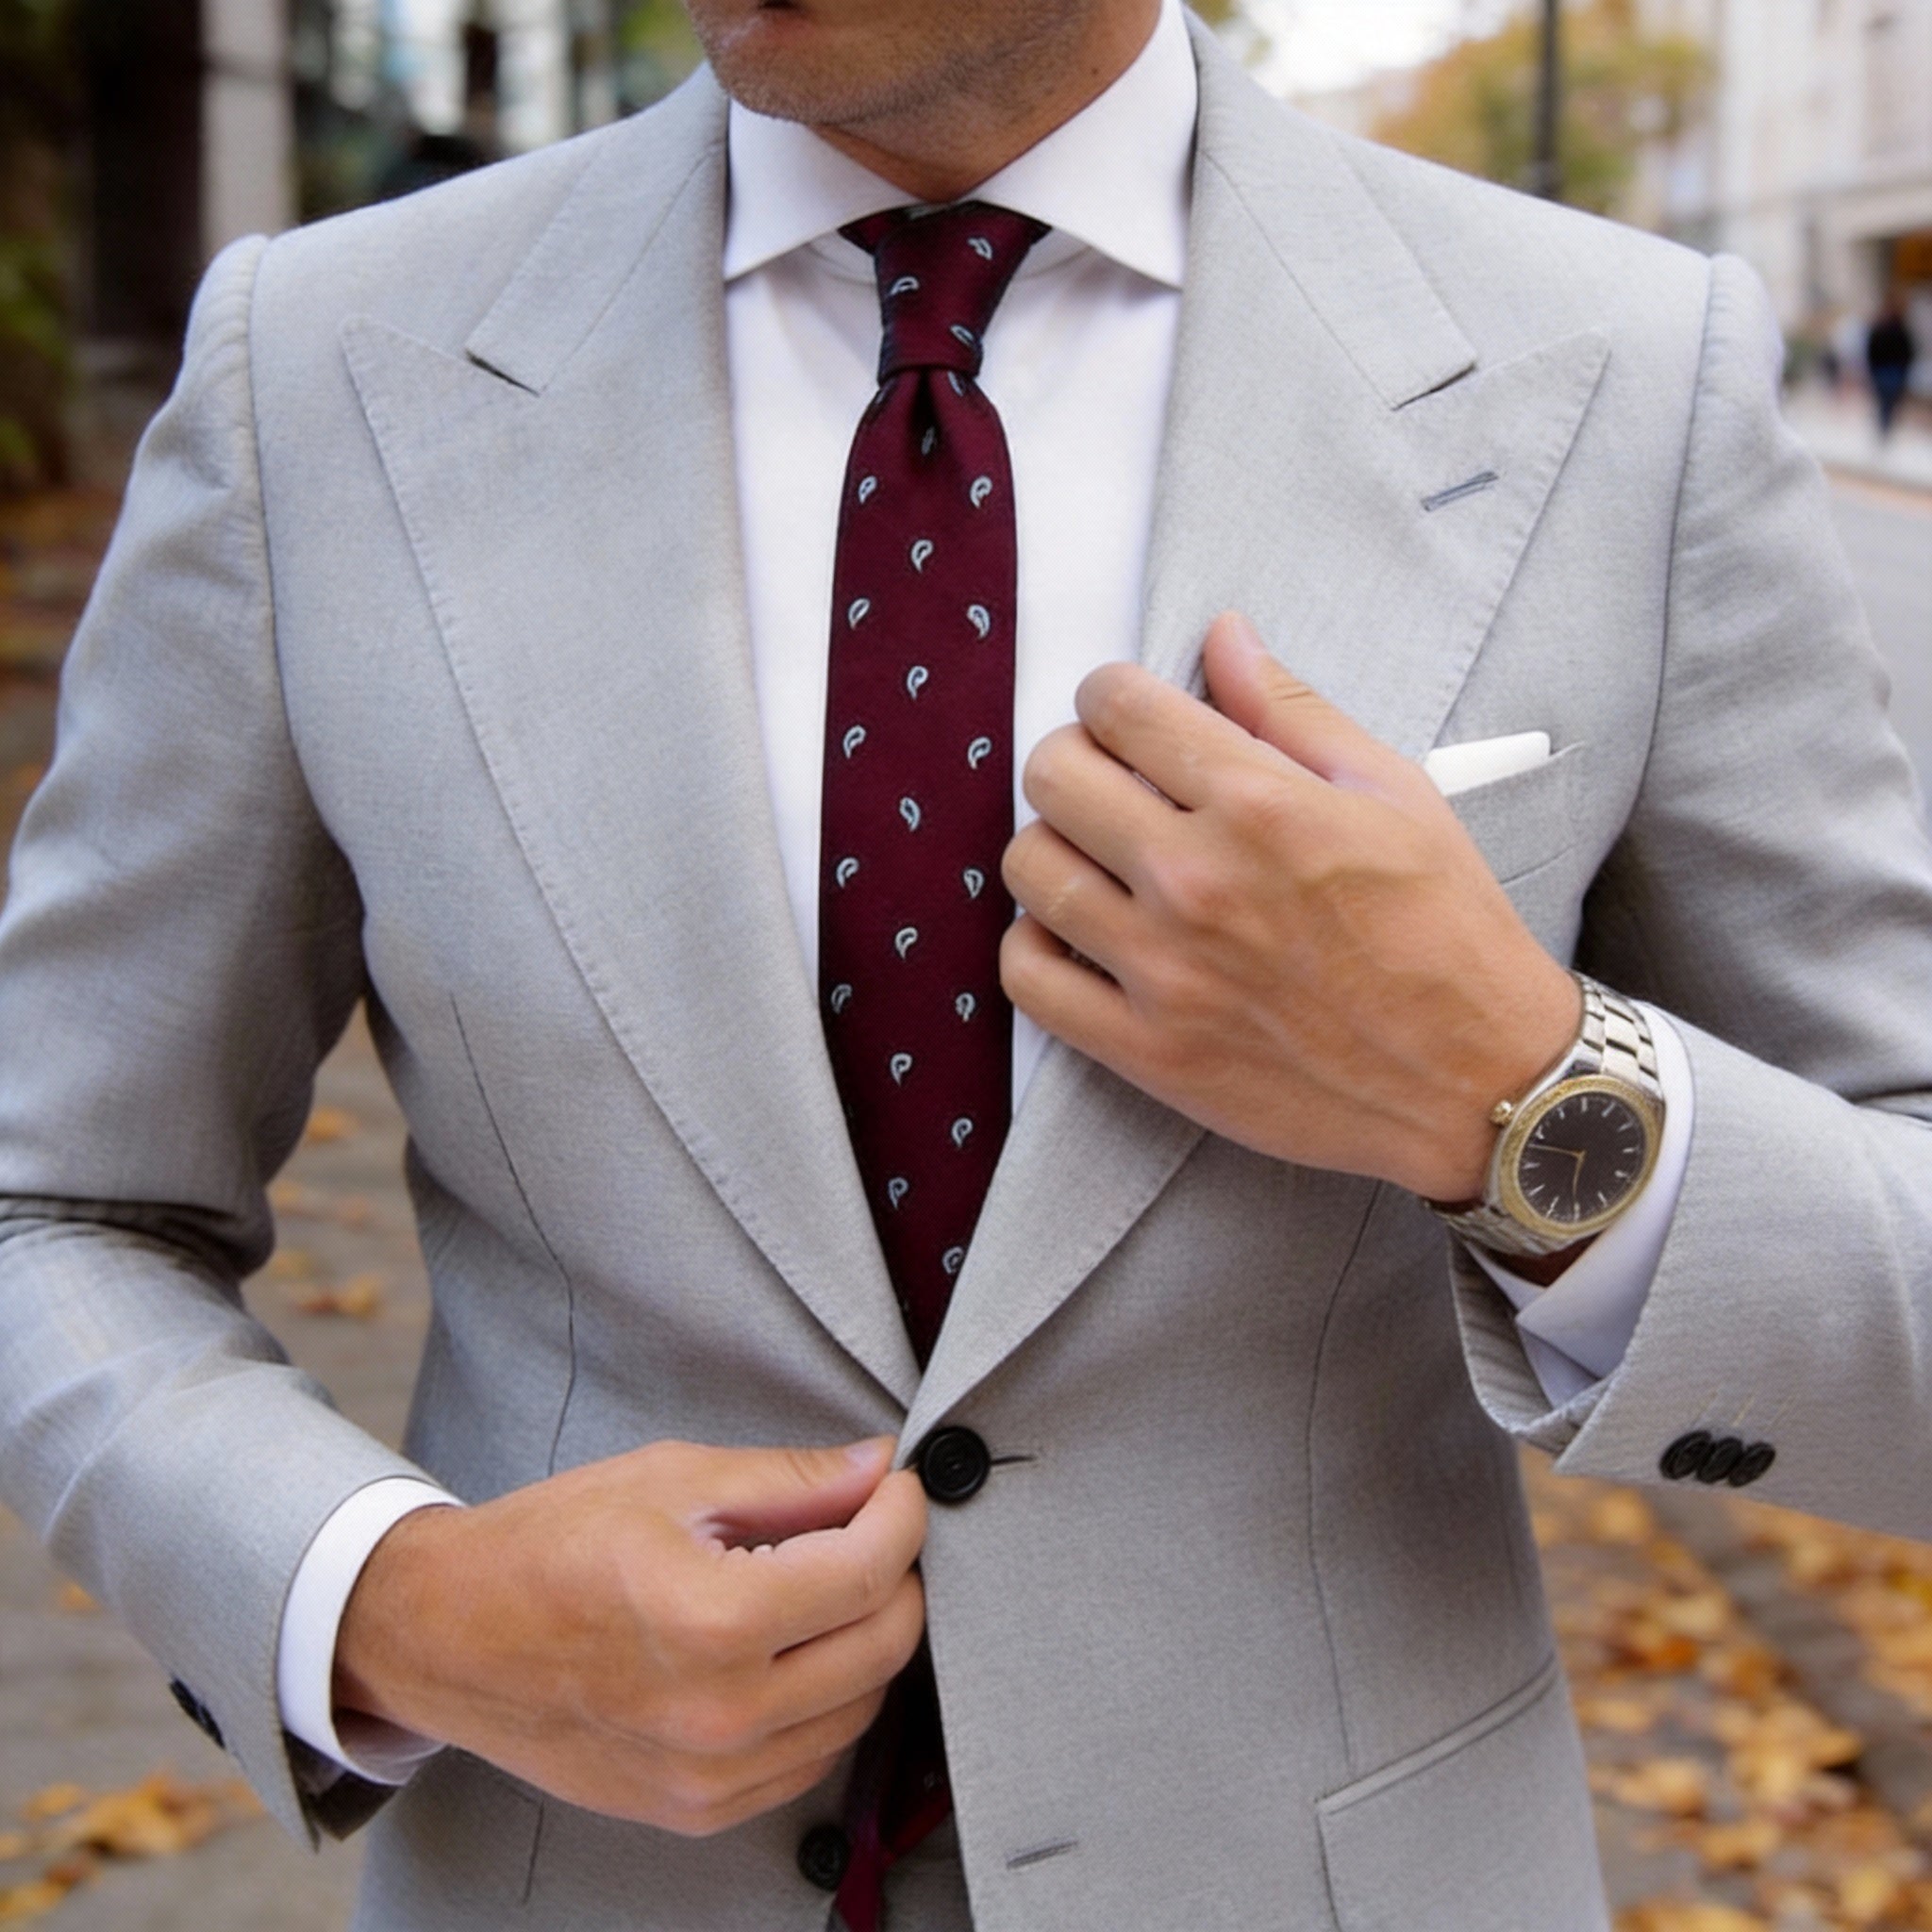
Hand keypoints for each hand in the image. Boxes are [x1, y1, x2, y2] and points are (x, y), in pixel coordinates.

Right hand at [333, 1437, 925, 1835]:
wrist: (450, 1636)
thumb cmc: (547, 1547)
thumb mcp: (671, 1479)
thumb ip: (790, 1478)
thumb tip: (876, 1467)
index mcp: (711, 1619)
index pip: (868, 1571)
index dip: (901, 1512)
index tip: (898, 1485)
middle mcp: (719, 1714)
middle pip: (883, 1645)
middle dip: (898, 1573)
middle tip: (871, 1525)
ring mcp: (709, 1776)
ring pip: (860, 1708)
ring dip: (868, 1638)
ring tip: (827, 1582)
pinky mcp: (697, 1811)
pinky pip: (811, 1760)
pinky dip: (827, 1701)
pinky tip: (794, 1648)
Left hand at [1000, 611, 1578, 1201]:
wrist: (1478, 1080)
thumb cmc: (1447, 931)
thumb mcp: (1394, 793)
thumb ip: (1292, 710)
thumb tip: (1223, 635)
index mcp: (1260, 803)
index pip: (1117, 705)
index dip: (1113, 694)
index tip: (1130, 716)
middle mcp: (1198, 880)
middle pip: (1053, 776)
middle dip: (1074, 759)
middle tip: (1111, 782)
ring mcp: (1164, 970)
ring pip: (1030, 869)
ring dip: (1052, 846)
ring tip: (1098, 858)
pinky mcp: (1147, 1050)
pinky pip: (1027, 979)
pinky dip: (1035, 946)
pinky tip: (1079, 935)